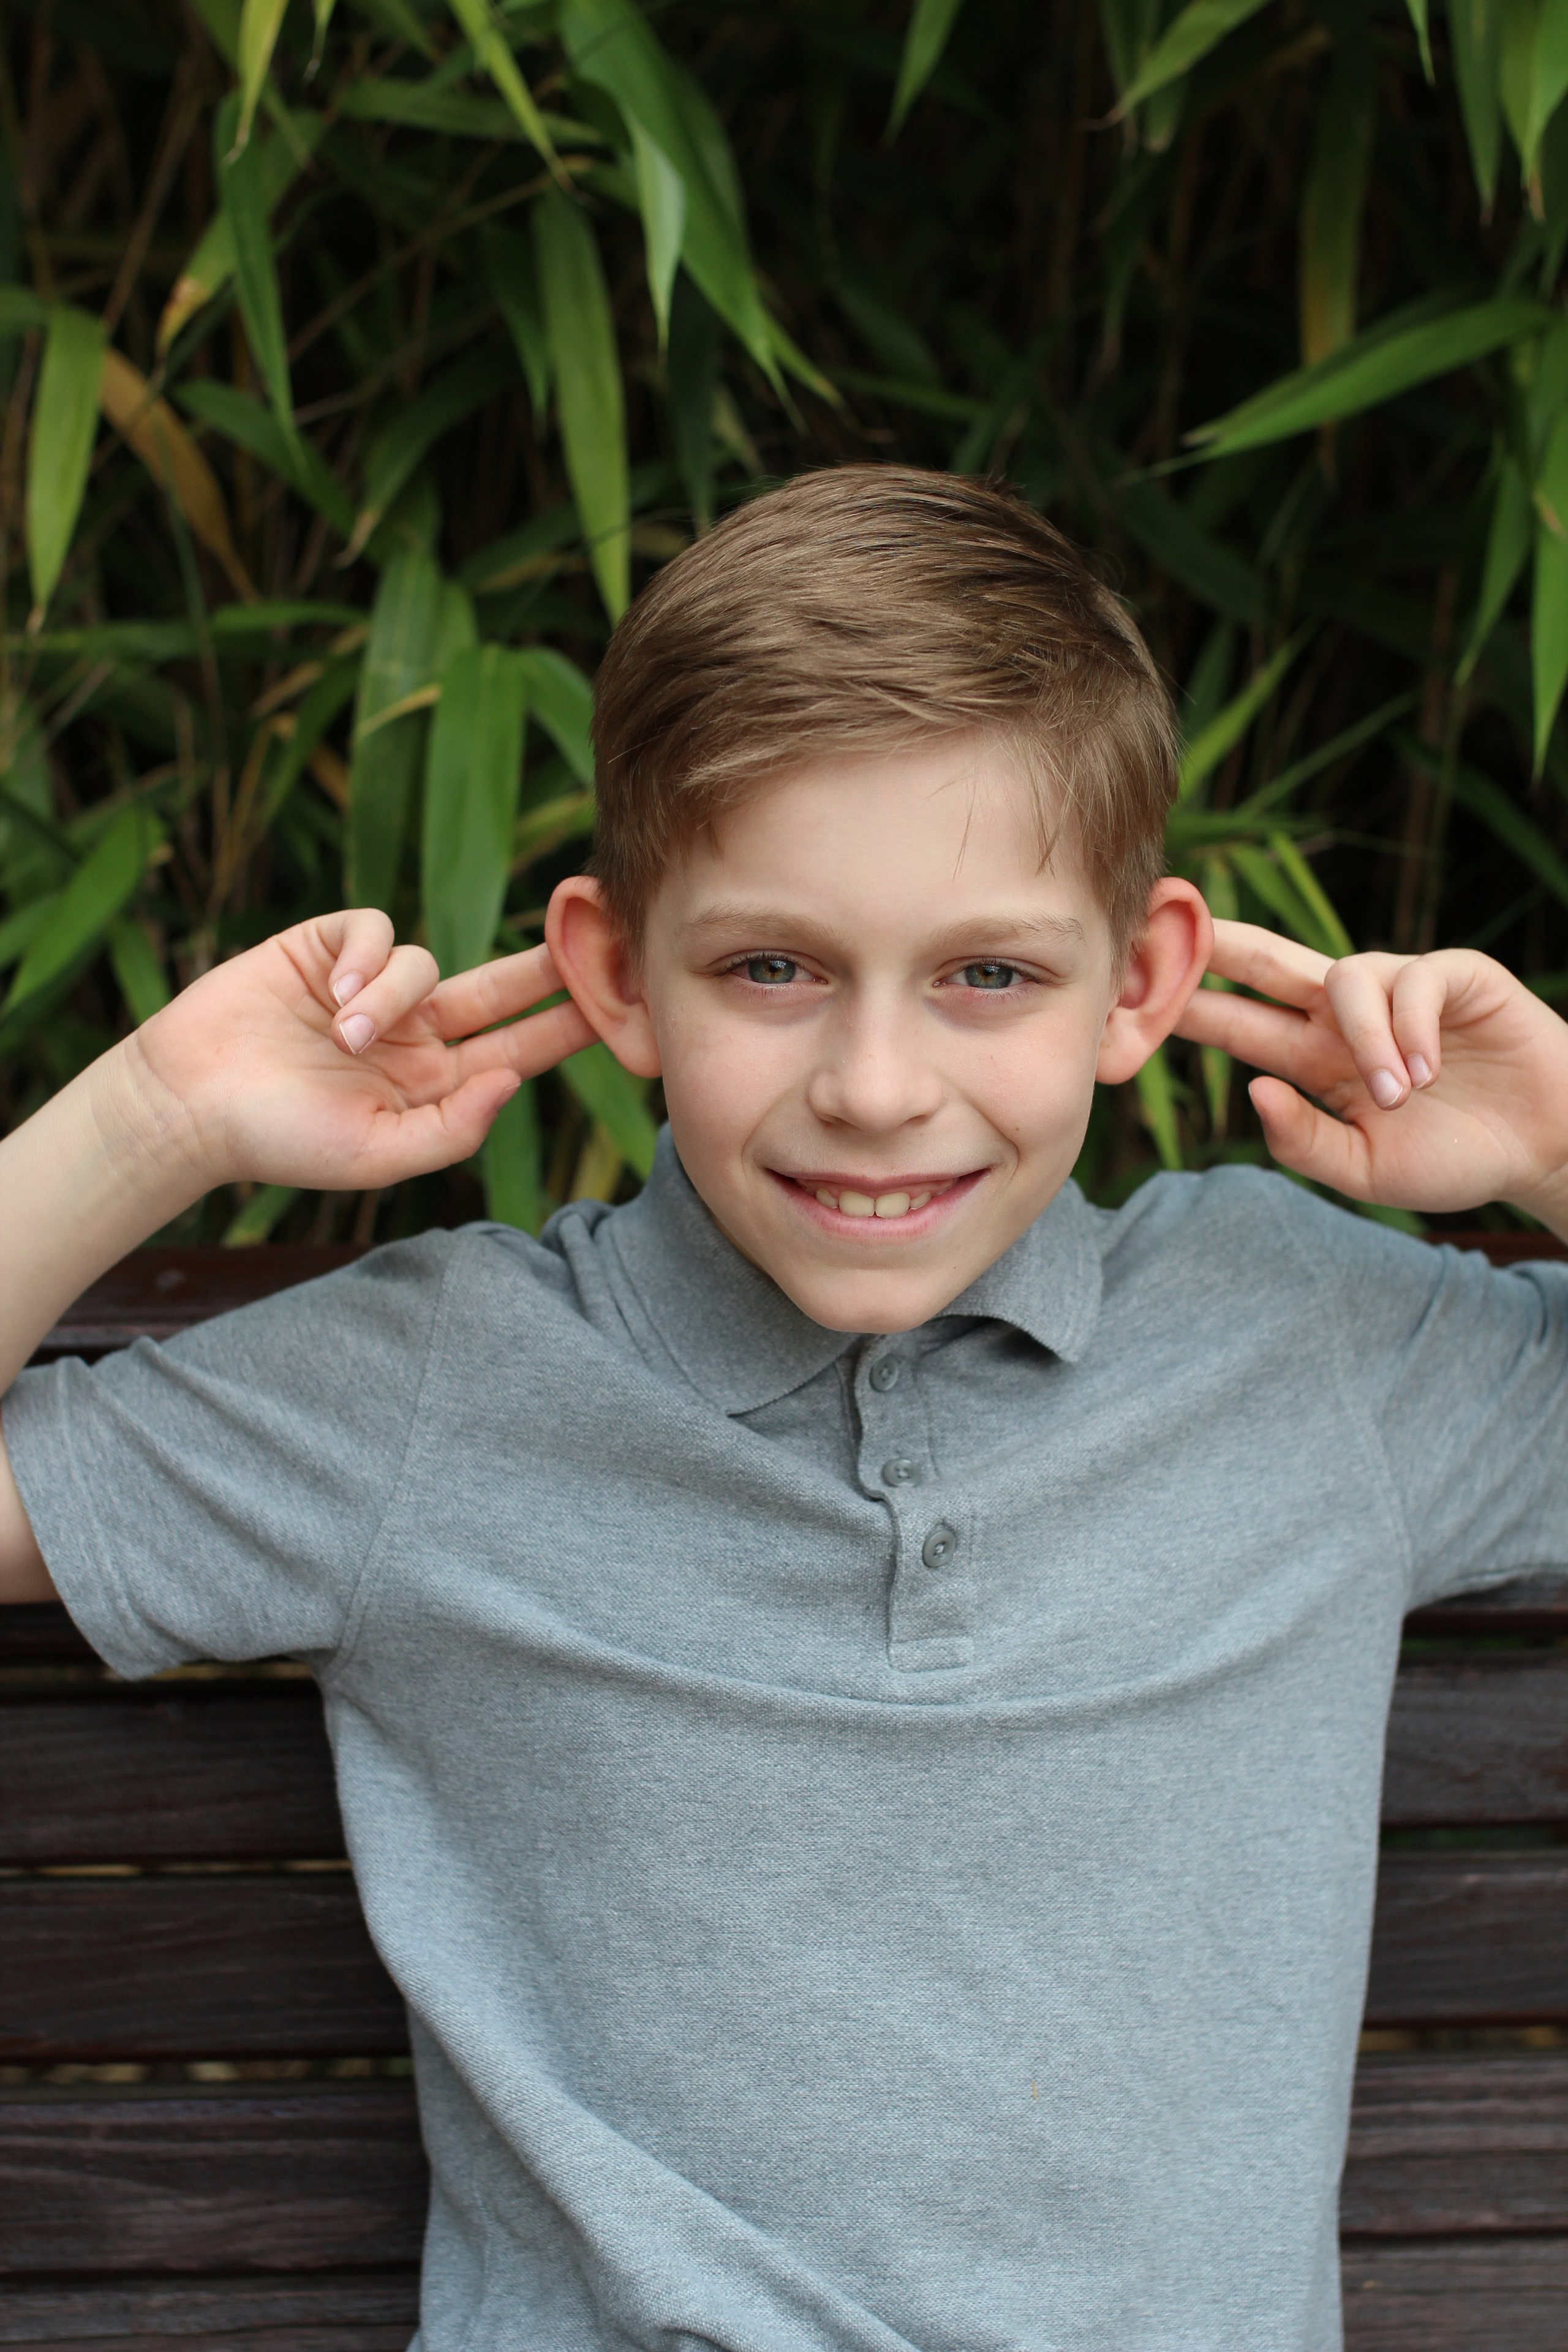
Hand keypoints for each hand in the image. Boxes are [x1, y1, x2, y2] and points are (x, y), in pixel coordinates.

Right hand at [118, 909, 596, 1194]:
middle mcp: (414, 1032)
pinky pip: (376, 931)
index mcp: (434, 1082)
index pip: (517, 1048)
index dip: (568, 1025)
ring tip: (342, 1036)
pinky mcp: (327, 948)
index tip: (624, 1005)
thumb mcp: (378, 1154)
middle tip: (596, 935)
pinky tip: (330, 997)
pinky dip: (364, 961)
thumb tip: (514, 1082)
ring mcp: (372, 988)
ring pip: (426, 962)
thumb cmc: (281, 1141)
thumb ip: (454, 1126)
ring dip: (391, 996)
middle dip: (546, 964)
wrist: (190, 1104)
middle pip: (500, 986)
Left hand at [1170, 921, 1567, 1234]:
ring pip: (1347, 978)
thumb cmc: (1452, 1157)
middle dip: (1221, 941)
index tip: (1130, 995)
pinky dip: (1414, 1028)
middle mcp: (1345, 1016)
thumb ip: (1304, 1139)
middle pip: (1268, 963)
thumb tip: (1251, 1090)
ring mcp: (1399, 989)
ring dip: (1366, 1039)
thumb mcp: (1364, 1170)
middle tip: (1172, 921)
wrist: (1542, 1149)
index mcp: (1314, 1059)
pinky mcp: (1455, 975)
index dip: (1190, 1006)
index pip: (1238, 1023)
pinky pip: (1415, 980)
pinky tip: (1429, 1072)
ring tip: (1397, 1095)